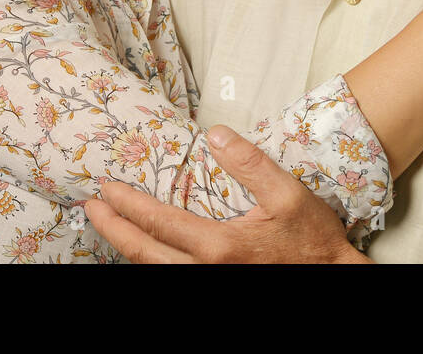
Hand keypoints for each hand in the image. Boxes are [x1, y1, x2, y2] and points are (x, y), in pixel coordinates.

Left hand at [83, 126, 370, 263]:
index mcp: (220, 247)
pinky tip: (145, 250)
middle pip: (144, 253)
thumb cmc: (311, 238)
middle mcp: (206, 272)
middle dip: (113, 230)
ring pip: (154, 271)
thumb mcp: (288, 193)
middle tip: (91, 208)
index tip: (106, 188)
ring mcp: (209, 286)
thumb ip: (250, 162)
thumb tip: (216, 134)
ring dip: (127, 248)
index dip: (127, 205)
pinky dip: (150, 263)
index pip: (159, 223)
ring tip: (111, 226)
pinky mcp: (217, 289)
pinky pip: (171, 278)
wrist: (330, 278)